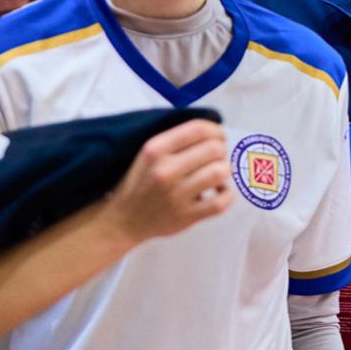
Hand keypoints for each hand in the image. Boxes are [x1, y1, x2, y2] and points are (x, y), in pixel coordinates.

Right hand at [101, 119, 232, 245]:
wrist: (123, 220)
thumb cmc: (140, 182)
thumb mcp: (148, 153)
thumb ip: (176, 140)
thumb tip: (214, 131)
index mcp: (155, 149)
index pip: (198, 129)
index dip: (216, 130)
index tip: (217, 137)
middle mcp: (166, 170)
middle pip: (214, 149)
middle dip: (220, 150)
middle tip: (214, 158)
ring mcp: (177, 195)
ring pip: (220, 172)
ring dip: (224, 170)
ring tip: (216, 173)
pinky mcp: (187, 216)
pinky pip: (222, 201)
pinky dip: (227, 194)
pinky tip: (218, 191)